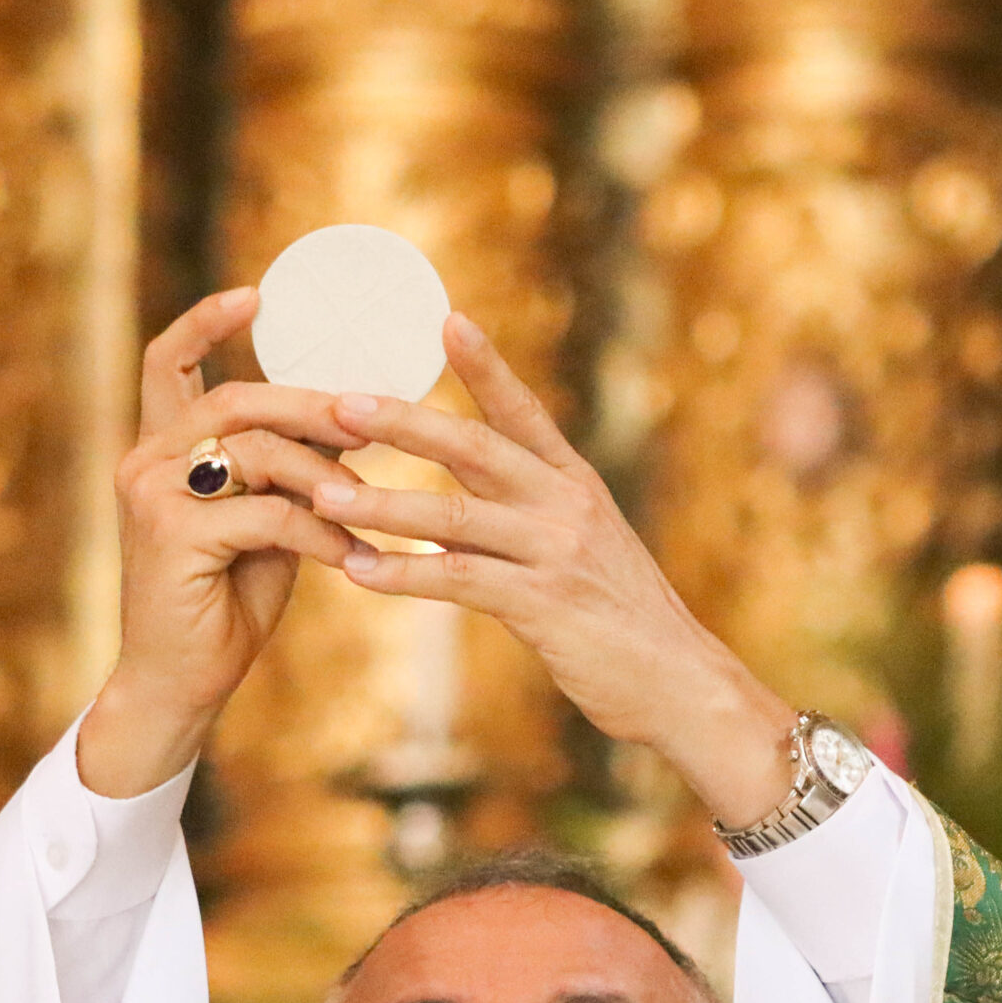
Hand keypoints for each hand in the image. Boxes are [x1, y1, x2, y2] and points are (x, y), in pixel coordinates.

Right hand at [79, 288, 376, 796]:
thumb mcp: (259, 520)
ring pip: (258, 453)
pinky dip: (319, 534)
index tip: (256, 295)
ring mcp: (152, 496)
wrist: (180, 684)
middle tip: (372, 422)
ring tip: (370, 505)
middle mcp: (146, 461)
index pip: (167, 361)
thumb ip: (281, 470)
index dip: (207, 321)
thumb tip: (347, 420)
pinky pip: (268, 515)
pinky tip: (351, 556)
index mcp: (161, 449)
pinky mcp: (172, 537)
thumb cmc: (226, 600)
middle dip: (314, 406)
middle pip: (238, 400)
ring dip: (328, 478)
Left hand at [315, 313, 797, 827]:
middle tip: (338, 404)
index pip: (524, 411)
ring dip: (382, 506)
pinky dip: (404, 576)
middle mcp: (568, 506)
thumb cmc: (623, 622)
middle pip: (474, 448)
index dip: (485, 365)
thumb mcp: (584, 550)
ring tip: (321, 496)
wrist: (680, 684)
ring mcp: (558, 554)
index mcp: (576, 484)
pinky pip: (459, 582)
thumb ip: (529, 516)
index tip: (446, 318)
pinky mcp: (544, 607)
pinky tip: (358, 572)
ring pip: (454, 517)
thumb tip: (463, 496)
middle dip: (402, 423)